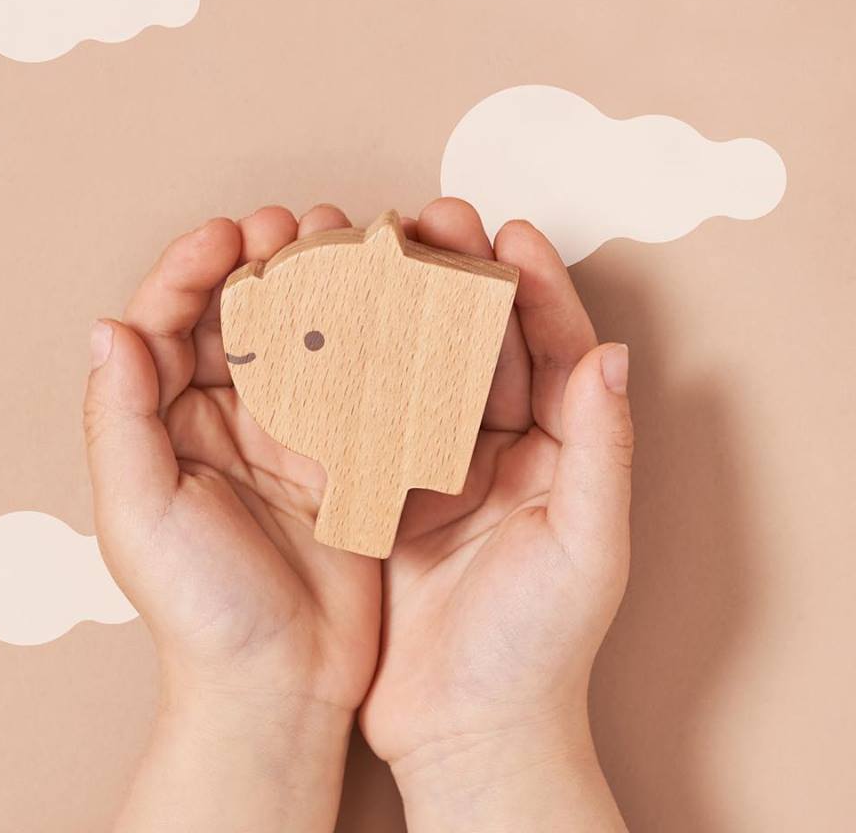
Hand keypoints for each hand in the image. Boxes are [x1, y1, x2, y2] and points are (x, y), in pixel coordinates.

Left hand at [83, 205, 379, 831]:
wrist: (281, 682)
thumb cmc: (201, 609)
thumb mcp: (139, 514)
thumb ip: (119, 417)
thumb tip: (108, 325)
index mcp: (163, 426)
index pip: (167, 323)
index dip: (192, 269)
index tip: (231, 234)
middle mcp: (221, 420)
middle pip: (237, 316)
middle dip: (263, 261)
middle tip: (298, 223)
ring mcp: (284, 434)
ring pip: (299, 338)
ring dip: (318, 287)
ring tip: (344, 246)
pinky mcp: (339, 455)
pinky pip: (349, 382)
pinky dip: (366, 339)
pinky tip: (387, 307)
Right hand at [359, 198, 632, 830]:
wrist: (466, 729)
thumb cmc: (538, 649)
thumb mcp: (588, 547)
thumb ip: (604, 447)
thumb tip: (612, 352)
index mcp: (561, 455)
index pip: (555, 351)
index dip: (536, 288)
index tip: (509, 231)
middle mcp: (504, 452)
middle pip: (485, 345)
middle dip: (464, 278)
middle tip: (435, 218)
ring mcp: (442, 467)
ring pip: (425, 368)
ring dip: (404, 310)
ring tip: (379, 253)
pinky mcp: (389, 492)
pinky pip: (376, 414)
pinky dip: (358, 368)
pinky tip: (334, 325)